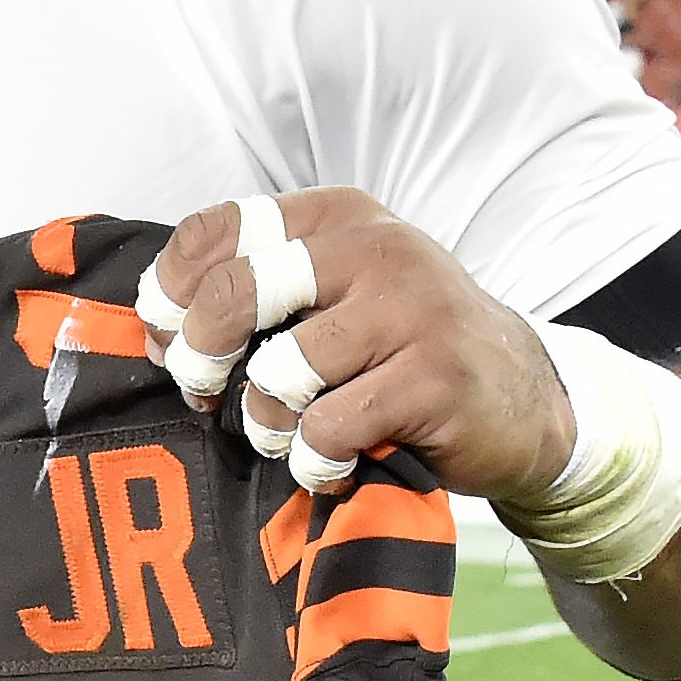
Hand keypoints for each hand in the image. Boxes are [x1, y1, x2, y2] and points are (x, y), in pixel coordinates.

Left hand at [139, 188, 576, 503]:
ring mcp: (412, 310)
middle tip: (205, 392)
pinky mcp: (435, 378)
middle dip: (200, 355)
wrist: (525, 399)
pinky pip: (329, 427)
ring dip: (267, 422)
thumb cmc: (402, 350)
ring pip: (281, 370)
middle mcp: (376, 248)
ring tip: (291, 434)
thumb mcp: (337, 295)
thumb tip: (155, 329)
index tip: (167, 337)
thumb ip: (258, 294)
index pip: (219, 229)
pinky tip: (333, 462)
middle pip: (236, 292)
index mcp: (338, 218)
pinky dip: (314, 460)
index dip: (172, 289)